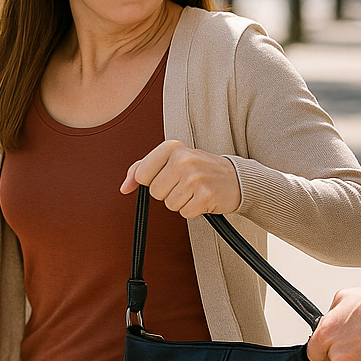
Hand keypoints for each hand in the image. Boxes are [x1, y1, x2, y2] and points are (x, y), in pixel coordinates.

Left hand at [121, 140, 240, 217]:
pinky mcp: (205, 196)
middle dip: (168, 192)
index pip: (142, 174)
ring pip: (169, 204)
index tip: (168, 176)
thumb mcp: (172, 159)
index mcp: (172, 147)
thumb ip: (143, 169)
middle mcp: (183, 160)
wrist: (236, 178)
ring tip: (195, 191)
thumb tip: (124, 188)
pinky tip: (203, 198)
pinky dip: (193, 210)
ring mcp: (195, 178)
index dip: (151, 181)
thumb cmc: (200, 169)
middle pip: (155, 192)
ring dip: (181, 202)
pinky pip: (185, 213)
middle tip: (185, 184)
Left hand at [307, 283, 360, 360]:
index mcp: (326, 335)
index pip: (313, 353)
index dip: (323, 347)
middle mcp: (338, 355)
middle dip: (343, 352)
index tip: (331, 344)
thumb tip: (330, 320)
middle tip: (358, 337)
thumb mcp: (344, 297)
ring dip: (359, 359)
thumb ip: (331, 314)